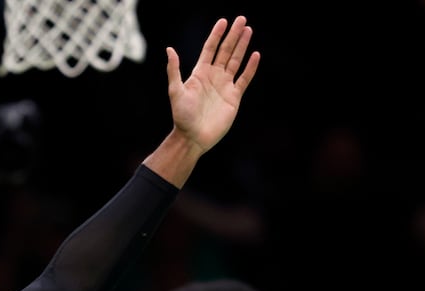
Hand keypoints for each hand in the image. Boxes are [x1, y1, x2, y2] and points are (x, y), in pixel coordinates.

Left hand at [166, 15, 259, 154]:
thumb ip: (174, 70)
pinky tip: (255, 55)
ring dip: (242, 46)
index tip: (223, 21)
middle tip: (242, 19)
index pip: (210, 49)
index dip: (216, 35)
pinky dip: (250, 68)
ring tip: (248, 30)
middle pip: (225, 51)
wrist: (193, 137)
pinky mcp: (234, 97)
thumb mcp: (175, 92)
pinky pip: (244, 79)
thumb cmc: (182, 116)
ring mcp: (224, 86)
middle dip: (233, 35)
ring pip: (235, 61)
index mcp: (200, 73)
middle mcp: (213, 77)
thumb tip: (169, 49)